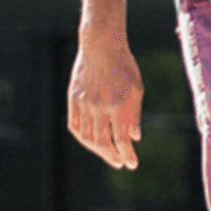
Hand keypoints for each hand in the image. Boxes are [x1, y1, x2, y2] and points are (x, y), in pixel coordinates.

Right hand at [67, 38, 144, 170]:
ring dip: (98, 150)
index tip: (132, 164)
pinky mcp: (73, 99)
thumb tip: (134, 138)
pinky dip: (82, 138)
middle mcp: (99, 106)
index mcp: (118, 104)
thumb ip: (135, 115)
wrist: (101, 46)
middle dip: (112, 156)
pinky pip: (74, 126)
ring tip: (108, 154)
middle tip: (120, 163)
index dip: (127, 154)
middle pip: (102, 142)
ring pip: (86, 137)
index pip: (122, 139)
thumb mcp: (137, 89)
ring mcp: (83, 103)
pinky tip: (91, 142)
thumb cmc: (124, 66)